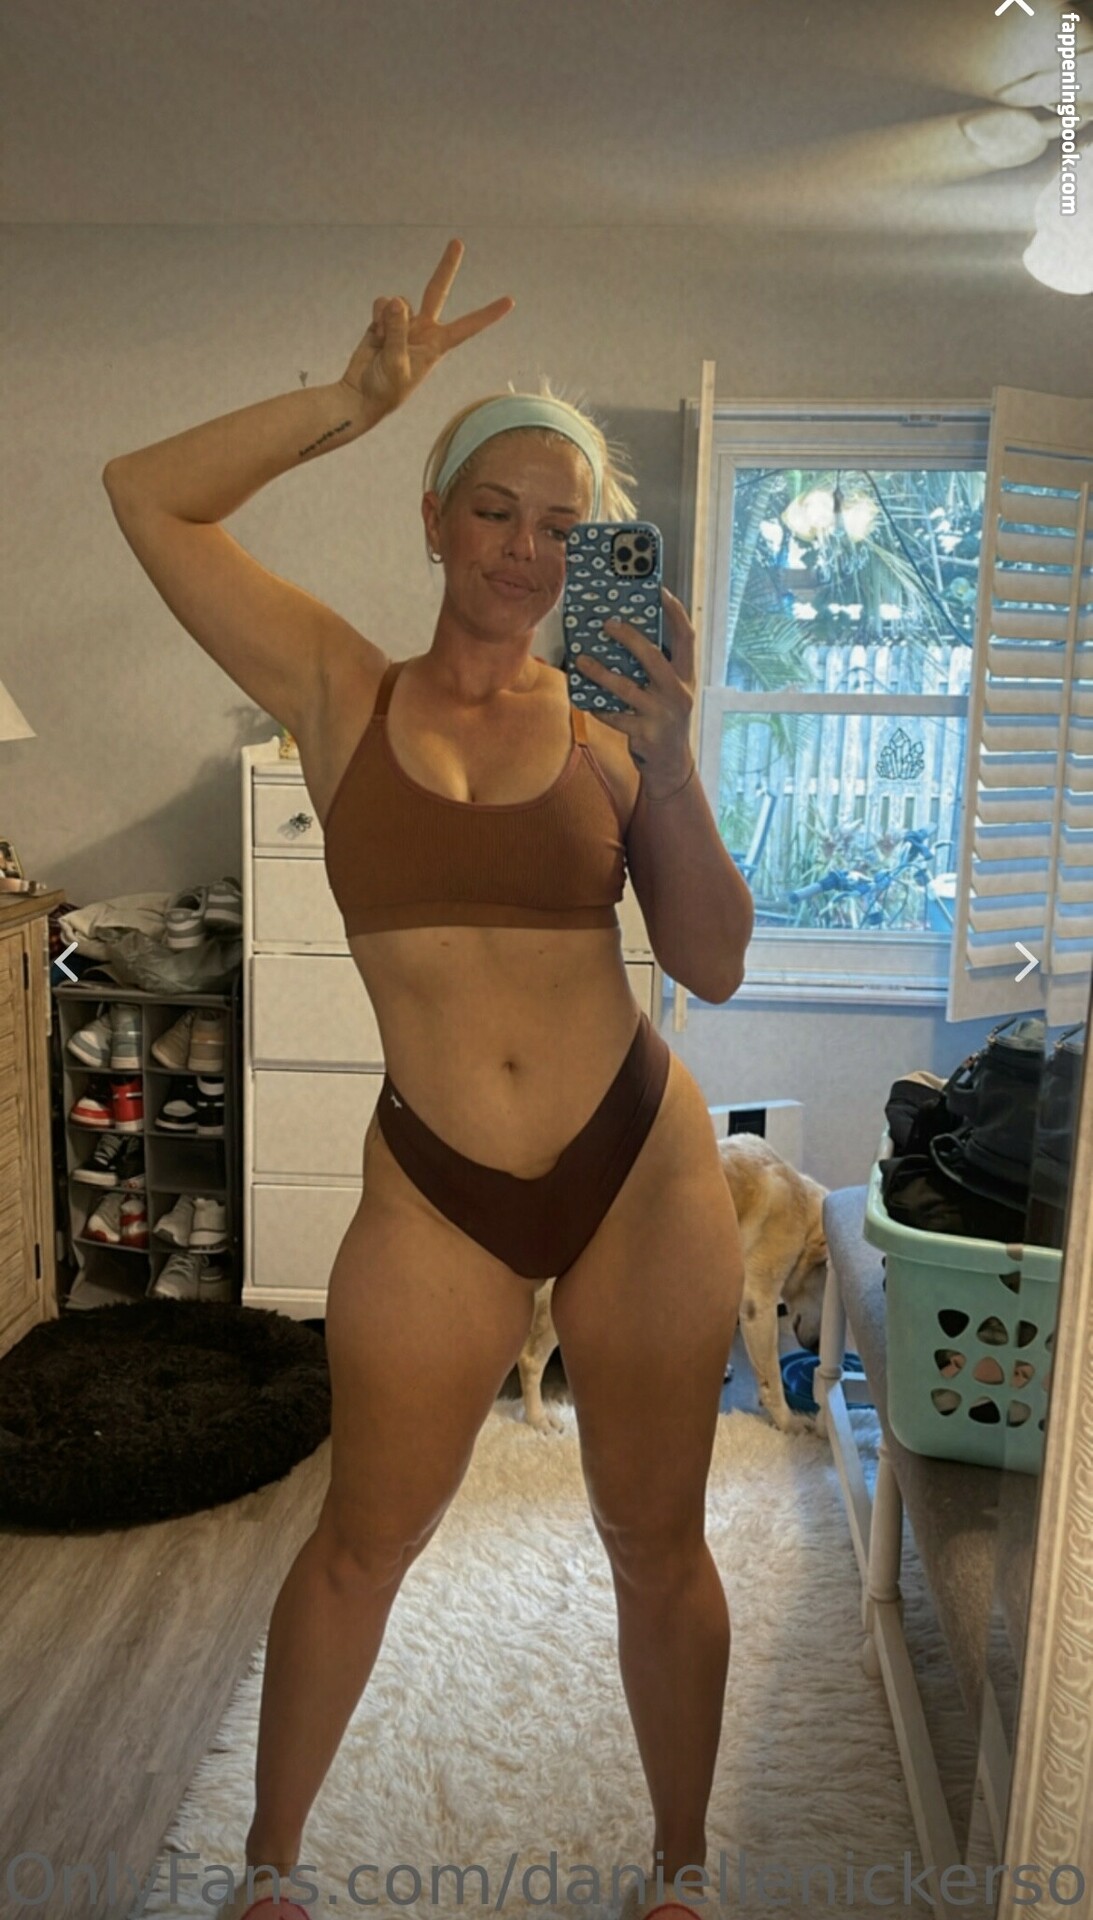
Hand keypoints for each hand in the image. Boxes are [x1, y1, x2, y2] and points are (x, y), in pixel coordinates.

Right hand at [339, 239, 514, 416]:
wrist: (360, 395)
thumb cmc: (385, 389)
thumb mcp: (396, 364)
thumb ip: (398, 332)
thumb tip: (396, 300)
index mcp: (437, 345)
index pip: (468, 326)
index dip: (488, 314)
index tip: (510, 301)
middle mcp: (424, 330)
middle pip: (437, 291)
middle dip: (446, 267)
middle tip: (458, 242)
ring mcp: (404, 323)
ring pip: (399, 301)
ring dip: (386, 317)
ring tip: (381, 342)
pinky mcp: (384, 320)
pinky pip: (382, 304)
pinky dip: (376, 316)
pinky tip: (373, 335)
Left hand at [573, 588, 695, 793]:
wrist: (671, 764)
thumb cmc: (665, 717)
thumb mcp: (670, 690)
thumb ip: (658, 666)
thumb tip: (625, 634)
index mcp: (688, 676)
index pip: (687, 637)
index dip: (675, 613)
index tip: (660, 591)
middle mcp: (678, 693)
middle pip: (654, 657)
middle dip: (629, 638)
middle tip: (607, 624)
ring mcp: (662, 714)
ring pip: (626, 688)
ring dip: (600, 673)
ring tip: (581, 660)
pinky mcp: (645, 734)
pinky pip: (614, 716)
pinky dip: (598, 707)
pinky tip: (585, 699)